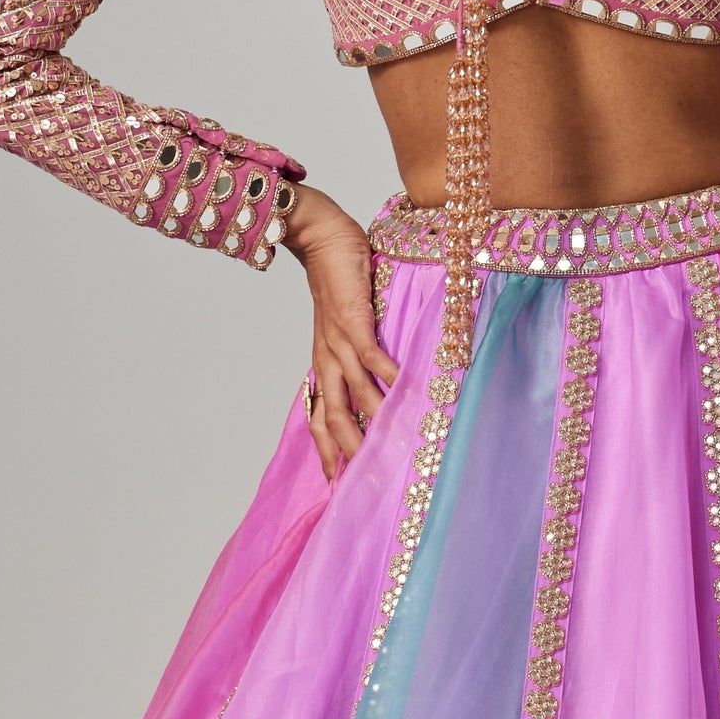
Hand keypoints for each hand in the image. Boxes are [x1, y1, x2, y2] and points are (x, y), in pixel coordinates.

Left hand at [284, 188, 397, 481]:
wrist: (319, 235)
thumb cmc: (337, 280)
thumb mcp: (345, 327)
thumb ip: (362, 355)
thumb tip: (387, 381)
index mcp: (323, 364)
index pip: (321, 416)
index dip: (326, 450)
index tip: (336, 483)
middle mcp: (327, 359)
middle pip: (333, 415)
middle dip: (347, 450)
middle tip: (362, 481)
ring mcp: (338, 339)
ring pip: (351, 390)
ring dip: (370, 420)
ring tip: (388, 445)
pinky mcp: (352, 316)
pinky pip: (367, 351)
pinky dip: (383, 371)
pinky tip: (399, 387)